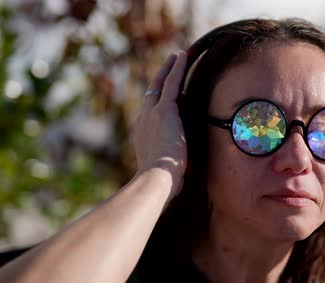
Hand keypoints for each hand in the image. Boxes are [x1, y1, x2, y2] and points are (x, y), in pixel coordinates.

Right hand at [131, 52, 187, 196]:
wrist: (155, 179)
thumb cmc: (162, 184)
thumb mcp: (166, 173)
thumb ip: (171, 169)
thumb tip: (182, 178)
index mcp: (142, 136)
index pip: (149, 113)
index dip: (155, 101)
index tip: (161, 95)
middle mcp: (142, 121)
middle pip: (151, 93)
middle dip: (160, 78)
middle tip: (168, 66)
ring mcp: (152, 114)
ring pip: (161, 84)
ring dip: (169, 69)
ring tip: (178, 56)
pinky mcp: (165, 111)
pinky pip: (171, 83)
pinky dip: (177, 69)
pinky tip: (182, 56)